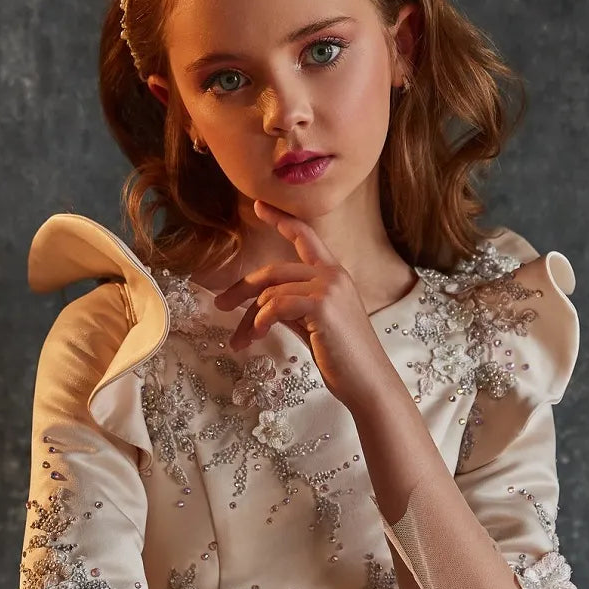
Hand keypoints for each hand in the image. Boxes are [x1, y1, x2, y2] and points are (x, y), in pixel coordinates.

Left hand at [210, 200, 392, 409]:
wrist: (367, 383)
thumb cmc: (343, 359)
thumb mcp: (313, 326)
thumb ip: (292, 307)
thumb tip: (259, 305)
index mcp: (334, 275)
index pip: (305, 237)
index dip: (281, 220)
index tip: (259, 206)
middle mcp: (333, 275)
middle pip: (274, 271)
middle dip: (242, 289)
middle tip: (220, 304)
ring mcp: (329, 287)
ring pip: (271, 292)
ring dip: (248, 319)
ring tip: (240, 341)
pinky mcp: (322, 305)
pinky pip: (276, 305)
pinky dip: (259, 321)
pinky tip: (257, 336)